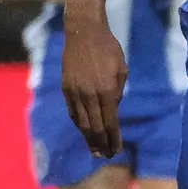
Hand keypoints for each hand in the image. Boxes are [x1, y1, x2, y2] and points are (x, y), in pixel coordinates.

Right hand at [62, 18, 128, 157]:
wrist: (83, 32)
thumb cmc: (109, 49)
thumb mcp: (122, 70)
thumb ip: (118, 93)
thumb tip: (112, 110)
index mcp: (107, 91)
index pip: (111, 123)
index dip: (114, 139)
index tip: (117, 151)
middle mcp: (89, 95)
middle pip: (95, 127)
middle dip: (101, 144)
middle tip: (106, 156)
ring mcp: (75, 92)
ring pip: (82, 122)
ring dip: (89, 138)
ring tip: (94, 150)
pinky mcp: (65, 88)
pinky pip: (72, 111)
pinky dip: (79, 124)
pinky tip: (84, 131)